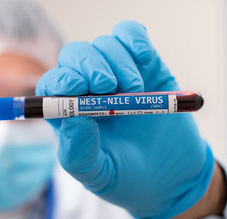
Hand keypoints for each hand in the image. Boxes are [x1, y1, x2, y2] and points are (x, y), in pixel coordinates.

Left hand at [36, 20, 214, 218]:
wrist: (173, 174)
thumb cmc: (128, 177)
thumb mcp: (100, 175)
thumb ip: (79, 153)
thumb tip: (73, 116)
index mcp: (70, 114)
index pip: (53, 85)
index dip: (61, 80)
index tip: (77, 86)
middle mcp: (89, 90)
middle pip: (75, 56)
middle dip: (89, 66)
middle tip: (107, 85)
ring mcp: (117, 74)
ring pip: (104, 45)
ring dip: (117, 61)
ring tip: (135, 89)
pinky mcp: (144, 66)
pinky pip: (130, 34)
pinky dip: (134, 38)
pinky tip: (144, 57)